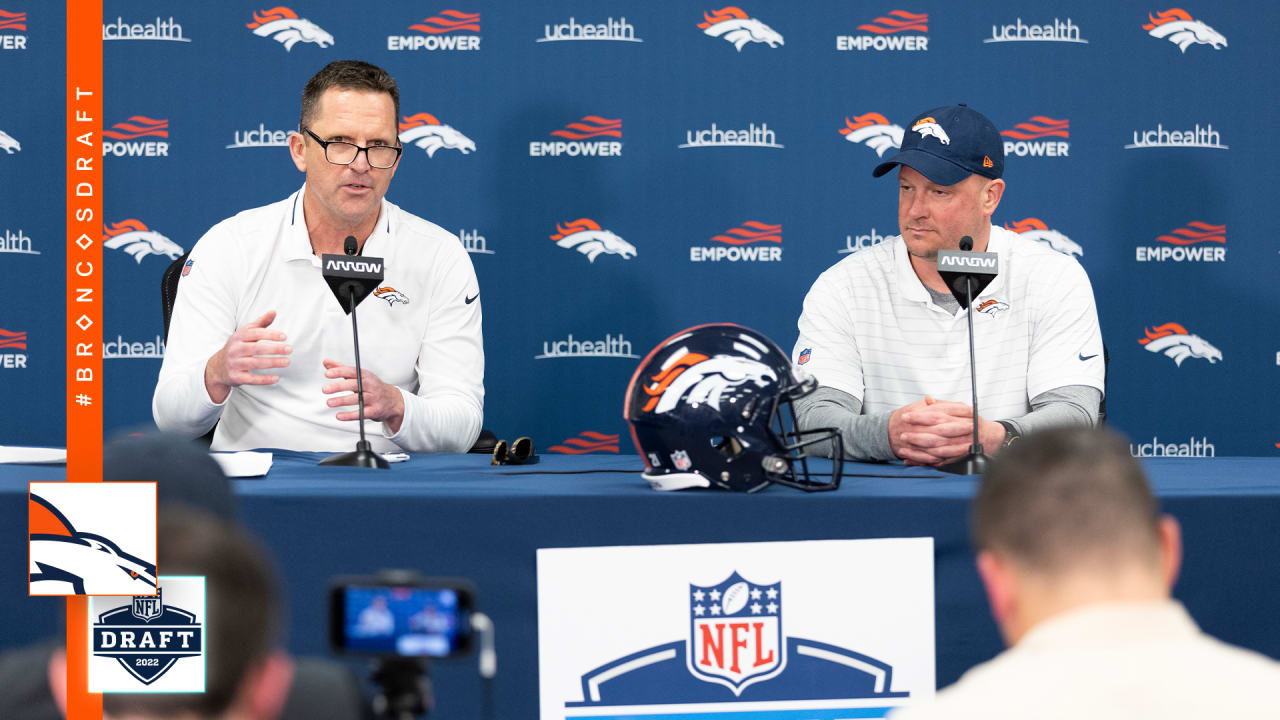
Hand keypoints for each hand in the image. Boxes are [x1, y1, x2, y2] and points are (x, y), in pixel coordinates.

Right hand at [204, 310, 290, 403]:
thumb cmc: (238, 346)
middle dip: (274, 349)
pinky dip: (264, 379)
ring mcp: (235, 364)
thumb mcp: (246, 333)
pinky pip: (251, 379)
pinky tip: (276, 378)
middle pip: (256, 348)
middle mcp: (235, 349)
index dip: (270, 334)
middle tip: (290, 349)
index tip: (284, 336)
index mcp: (239, 336)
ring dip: (273, 363)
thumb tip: (274, 311)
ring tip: (287, 361)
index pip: (255, 333)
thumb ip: (261, 323)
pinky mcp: (236, 377)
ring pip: (255, 363)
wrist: (218, 367)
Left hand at [321, 358, 405, 432]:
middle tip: (325, 389)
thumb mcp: (359, 376)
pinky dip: (349, 415)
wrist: (393, 401)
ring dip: (342, 401)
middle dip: (339, 386)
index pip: (352, 371)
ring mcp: (373, 398)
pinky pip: (361, 413)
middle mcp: (370, 386)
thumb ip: (341, 369)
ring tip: (329, 402)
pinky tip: (339, 415)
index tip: (328, 374)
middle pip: (354, 384)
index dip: (340, 372)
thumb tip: (326, 362)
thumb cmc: (372, 387)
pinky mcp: (374, 411)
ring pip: (357, 399)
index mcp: (365, 375)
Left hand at [890, 397, 1007, 464]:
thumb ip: (943, 405)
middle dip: (918, 435)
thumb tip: (927, 399)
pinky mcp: (959, 457)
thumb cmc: (971, 420)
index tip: (906, 416)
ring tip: (903, 449)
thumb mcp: (960, 408)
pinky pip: (940, 460)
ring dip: (919, 450)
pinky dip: (925, 461)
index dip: (920, 416)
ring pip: (938, 449)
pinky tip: (911, 460)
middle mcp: (964, 429)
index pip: (938, 415)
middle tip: (902, 435)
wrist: (989, 437)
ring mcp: (962, 445)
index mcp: (964, 414)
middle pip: (938, 433)